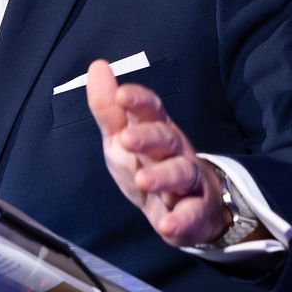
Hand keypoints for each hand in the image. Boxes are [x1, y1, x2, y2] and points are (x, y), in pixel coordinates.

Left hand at [86, 59, 230, 247]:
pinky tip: (166, 225)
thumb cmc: (148, 164)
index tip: (122, 95)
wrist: (185, 209)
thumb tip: (97, 66)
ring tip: (143, 182)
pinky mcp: (195, 212)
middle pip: (166, 138)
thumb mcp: (122, 138)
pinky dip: (180, 220)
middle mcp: (175, 150)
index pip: (152, 109)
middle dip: (148, 138)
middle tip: (126, 140)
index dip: (139, 100)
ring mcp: (188, 181)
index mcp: (156, 129)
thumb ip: (108, 109)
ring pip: (182, 173)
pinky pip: (191, 214)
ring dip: (163, 177)